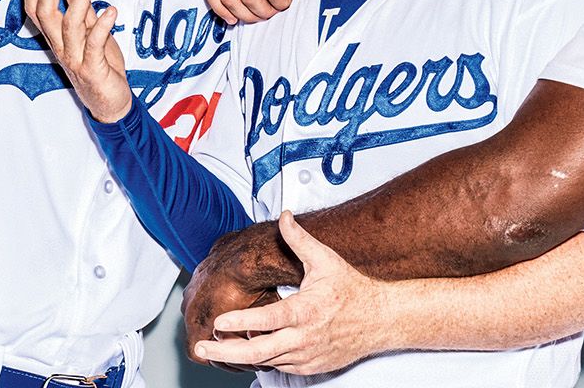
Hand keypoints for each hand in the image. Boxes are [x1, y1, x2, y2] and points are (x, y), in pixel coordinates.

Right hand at [22, 0, 130, 121]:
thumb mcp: (92, 33)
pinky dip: (102, 26)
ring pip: (71, 26)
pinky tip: (111, 11)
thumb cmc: (101, 67)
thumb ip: (83, 9)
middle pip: (47, 16)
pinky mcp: (92, 70)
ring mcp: (75, 59)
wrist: (112, 103)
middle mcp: (62, 48)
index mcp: (58, 39)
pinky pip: (94, 45)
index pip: (38, 13)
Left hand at [193, 212, 390, 374]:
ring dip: (241, 355)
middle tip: (203, 347)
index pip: (268, 319)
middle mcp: (303, 337)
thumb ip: (299, 239)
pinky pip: (279, 367)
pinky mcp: (310, 367)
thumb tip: (284, 217)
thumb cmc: (351, 290)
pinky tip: (250, 349)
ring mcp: (306, 356)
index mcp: (305, 311)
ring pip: (266, 361)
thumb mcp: (325, 260)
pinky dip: (263, 359)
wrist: (379, 320)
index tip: (220, 322)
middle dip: (226, 351)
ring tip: (218, 346)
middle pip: (258, 351)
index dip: (242, 322)